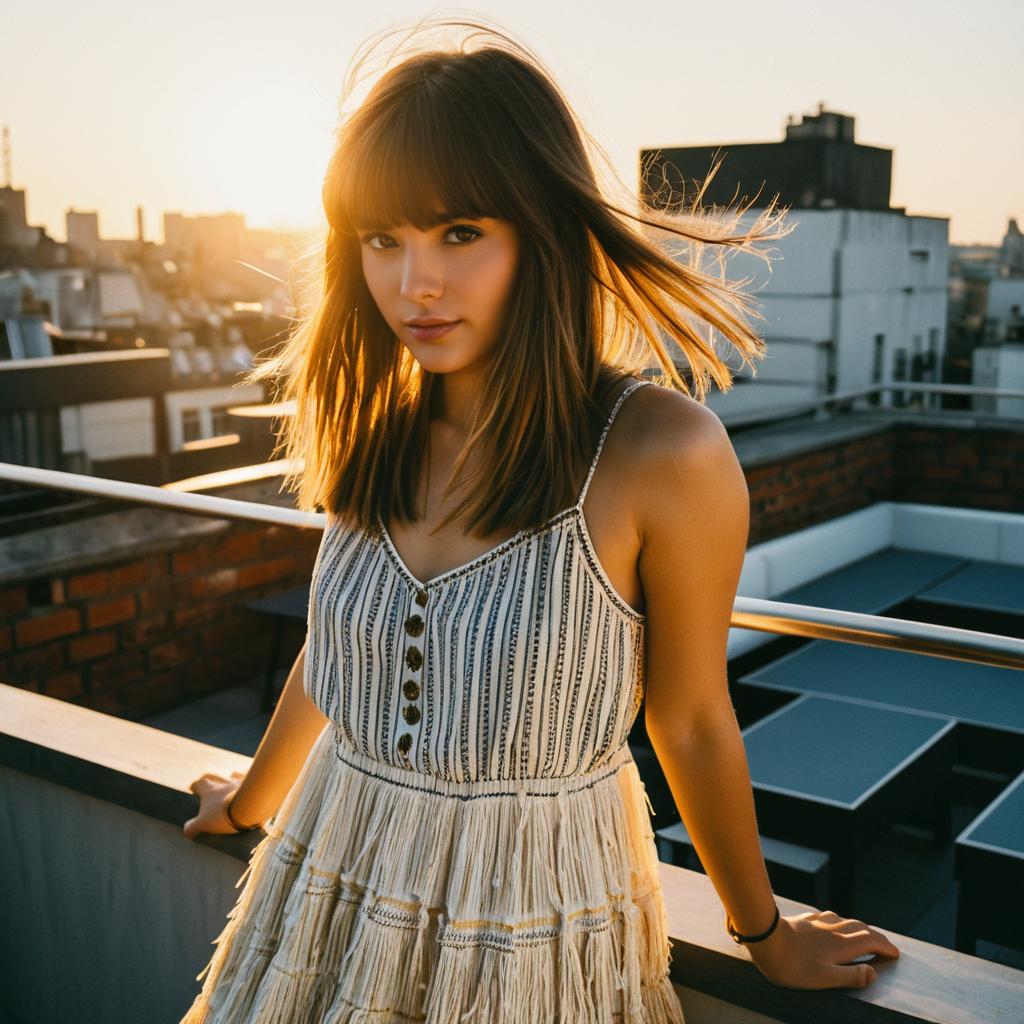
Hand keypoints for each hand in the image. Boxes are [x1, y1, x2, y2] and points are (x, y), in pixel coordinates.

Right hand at [182, 770, 248, 839]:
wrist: (250, 806)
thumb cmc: (224, 814)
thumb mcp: (203, 824)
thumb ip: (192, 827)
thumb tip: (186, 832)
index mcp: (210, 789)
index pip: (199, 783)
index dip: (196, 786)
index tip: (194, 789)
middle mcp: (224, 781)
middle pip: (215, 776)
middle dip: (211, 780)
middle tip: (211, 786)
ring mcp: (241, 781)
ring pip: (234, 775)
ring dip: (231, 779)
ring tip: (232, 786)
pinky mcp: (256, 783)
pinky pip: (253, 777)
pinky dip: (251, 781)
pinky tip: (253, 786)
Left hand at [745, 909, 899, 988]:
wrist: (765, 938)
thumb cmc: (794, 965)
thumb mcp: (825, 977)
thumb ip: (851, 976)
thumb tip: (873, 973)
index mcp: (842, 945)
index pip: (871, 942)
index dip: (885, 947)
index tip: (895, 953)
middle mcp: (834, 929)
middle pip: (862, 928)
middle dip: (876, 936)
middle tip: (885, 945)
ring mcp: (819, 921)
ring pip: (846, 920)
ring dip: (860, 927)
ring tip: (865, 934)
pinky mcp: (806, 918)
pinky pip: (830, 916)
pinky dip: (841, 921)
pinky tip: (835, 923)